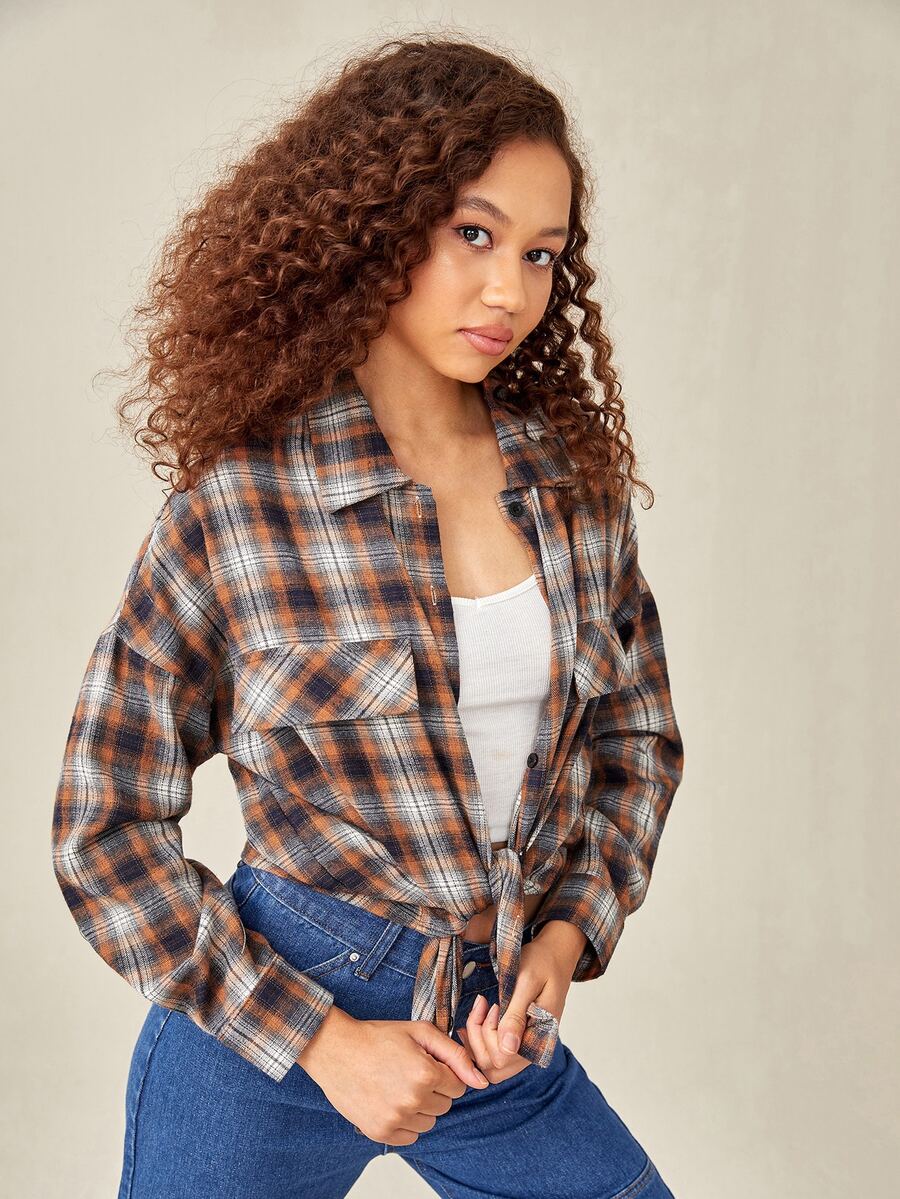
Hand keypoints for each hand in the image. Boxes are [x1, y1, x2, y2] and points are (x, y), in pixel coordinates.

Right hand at [297, 1005, 489, 1145]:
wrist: (337, 1050)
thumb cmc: (378, 1037)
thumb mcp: (420, 1032)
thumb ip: (456, 1054)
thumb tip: (481, 1082)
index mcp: (426, 1074)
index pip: (458, 1086)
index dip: (444, 1073)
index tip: (426, 1063)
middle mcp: (412, 1100)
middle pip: (445, 1106)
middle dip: (434, 1090)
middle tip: (410, 1072)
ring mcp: (395, 1119)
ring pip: (429, 1123)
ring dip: (421, 1107)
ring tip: (398, 1085)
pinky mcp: (380, 1132)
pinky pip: (411, 1137)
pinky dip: (406, 1123)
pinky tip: (390, 1101)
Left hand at [456, 931, 578, 1081]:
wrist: (555, 955)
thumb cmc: (543, 963)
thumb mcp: (527, 982)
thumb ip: (516, 1015)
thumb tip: (507, 1048)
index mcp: (540, 1037)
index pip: (501, 1058)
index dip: (488, 1034)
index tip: (491, 1005)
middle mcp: (533, 1050)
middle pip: (493, 1066)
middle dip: (478, 1037)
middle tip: (483, 1004)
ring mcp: (526, 1048)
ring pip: (490, 1064)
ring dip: (478, 1038)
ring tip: (482, 1007)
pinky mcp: (519, 1042)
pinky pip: (493, 1055)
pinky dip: (480, 1039)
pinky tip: (479, 1017)